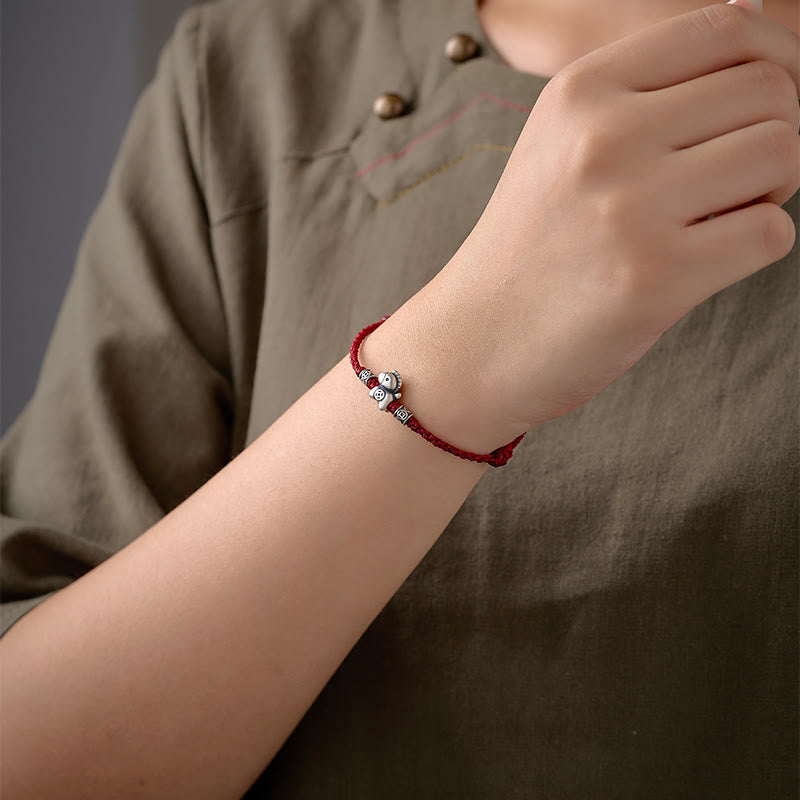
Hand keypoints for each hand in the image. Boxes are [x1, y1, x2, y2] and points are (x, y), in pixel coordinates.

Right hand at [421, 1, 798, 440]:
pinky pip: (772, 233)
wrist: (478, 339)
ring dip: (773, 188)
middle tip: (738, 179)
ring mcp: (629, 209)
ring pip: (783, 153)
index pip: (726, 28)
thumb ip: (643, 95)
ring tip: (720, 218)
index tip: (772, 103)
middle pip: (767, 91)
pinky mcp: (656, 278)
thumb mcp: (559, 144)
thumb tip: (762, 50)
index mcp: (579, 92)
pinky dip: (759, 245)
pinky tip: (707, 261)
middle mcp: (603, 138)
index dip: (777, 60)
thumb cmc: (531, 247)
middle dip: (778, 133)